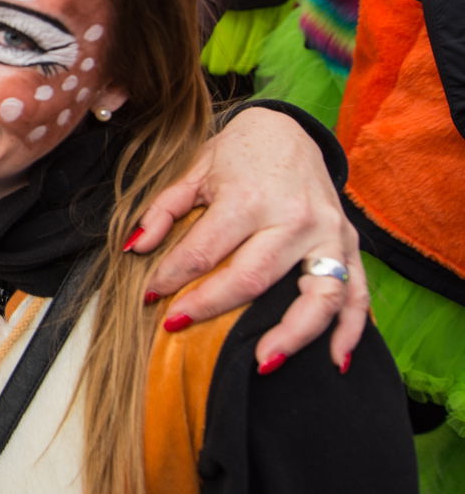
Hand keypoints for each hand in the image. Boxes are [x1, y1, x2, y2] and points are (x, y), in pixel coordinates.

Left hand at [127, 107, 365, 368]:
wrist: (288, 130)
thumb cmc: (235, 154)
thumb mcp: (193, 171)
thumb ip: (163, 210)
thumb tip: (135, 248)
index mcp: (249, 198)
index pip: (203, 251)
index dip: (170, 278)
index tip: (150, 297)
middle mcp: (293, 219)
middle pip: (252, 278)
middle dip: (211, 307)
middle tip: (178, 325)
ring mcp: (328, 234)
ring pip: (318, 296)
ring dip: (292, 335)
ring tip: (261, 363)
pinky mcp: (350, 245)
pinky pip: (359, 295)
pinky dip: (351, 331)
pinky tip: (334, 360)